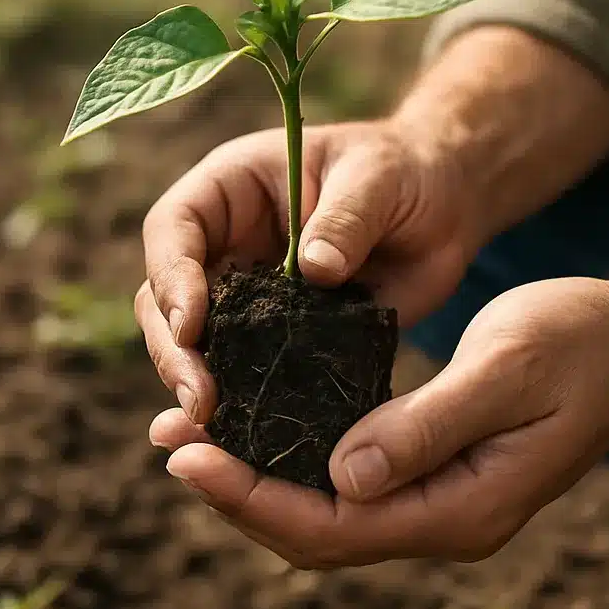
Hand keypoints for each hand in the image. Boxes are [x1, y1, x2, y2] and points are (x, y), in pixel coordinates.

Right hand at [136, 121, 472, 420]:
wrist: (442, 205)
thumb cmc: (400, 171)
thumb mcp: (376, 177)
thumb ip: (345, 218)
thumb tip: (314, 268)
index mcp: (230, 190)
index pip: (173, 229)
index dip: (172, 277)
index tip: (192, 324)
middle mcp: (225, 245)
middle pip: (167, 298)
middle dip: (176, 349)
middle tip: (201, 400)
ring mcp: (248, 297)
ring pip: (197, 345)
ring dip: (199, 384)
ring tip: (216, 425)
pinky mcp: (281, 339)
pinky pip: (249, 373)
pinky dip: (245, 403)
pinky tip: (249, 437)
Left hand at [149, 276, 608, 567]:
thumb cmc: (577, 344)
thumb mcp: (503, 372)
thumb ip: (426, 427)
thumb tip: (341, 476)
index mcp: (463, 506)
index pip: (336, 526)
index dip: (254, 498)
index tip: (189, 457)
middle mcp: (445, 518)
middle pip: (321, 531)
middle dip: (240, 494)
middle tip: (171, 445)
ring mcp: (442, 498)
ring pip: (331, 510)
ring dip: (261, 479)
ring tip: (195, 439)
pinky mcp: (437, 468)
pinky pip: (352, 482)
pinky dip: (299, 460)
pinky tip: (264, 426)